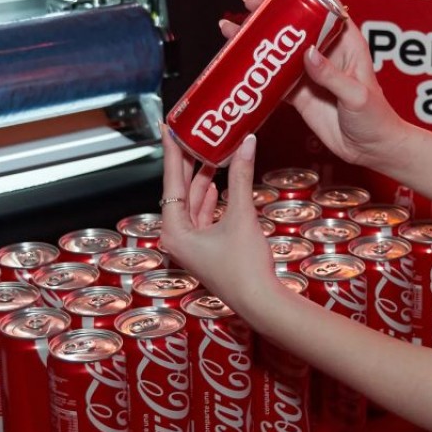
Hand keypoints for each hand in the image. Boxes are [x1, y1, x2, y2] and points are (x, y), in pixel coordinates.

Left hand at [158, 126, 276, 310]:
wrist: (260, 302)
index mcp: (175, 231)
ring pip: (193, 202)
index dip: (173, 152)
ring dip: (203, 178)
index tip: (171, 130)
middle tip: (194, 134)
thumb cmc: (245, 268)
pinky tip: (218, 182)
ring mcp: (191, 244)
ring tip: (211, 150)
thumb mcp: (241, 216)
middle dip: (190, 162)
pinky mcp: (206, 248)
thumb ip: (241, 177)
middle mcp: (177, 237)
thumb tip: (246, 144)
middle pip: (180, 190)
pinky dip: (211, 197)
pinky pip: (204, 215)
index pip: (172, 181)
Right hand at [221, 0, 411, 169]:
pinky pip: (272, 76)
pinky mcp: (298, 92)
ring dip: (255, 37)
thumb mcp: (356, 95)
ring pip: (278, 48)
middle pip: (294, 21)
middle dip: (269, 9)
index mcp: (346, 42)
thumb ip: (331, 75)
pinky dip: (254, 70)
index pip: (326, 3)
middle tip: (248, 3)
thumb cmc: (376, 118)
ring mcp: (309, 72)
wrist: (371, 150)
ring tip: (231, 28)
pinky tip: (236, 62)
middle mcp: (325, 52)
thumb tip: (307, 53)